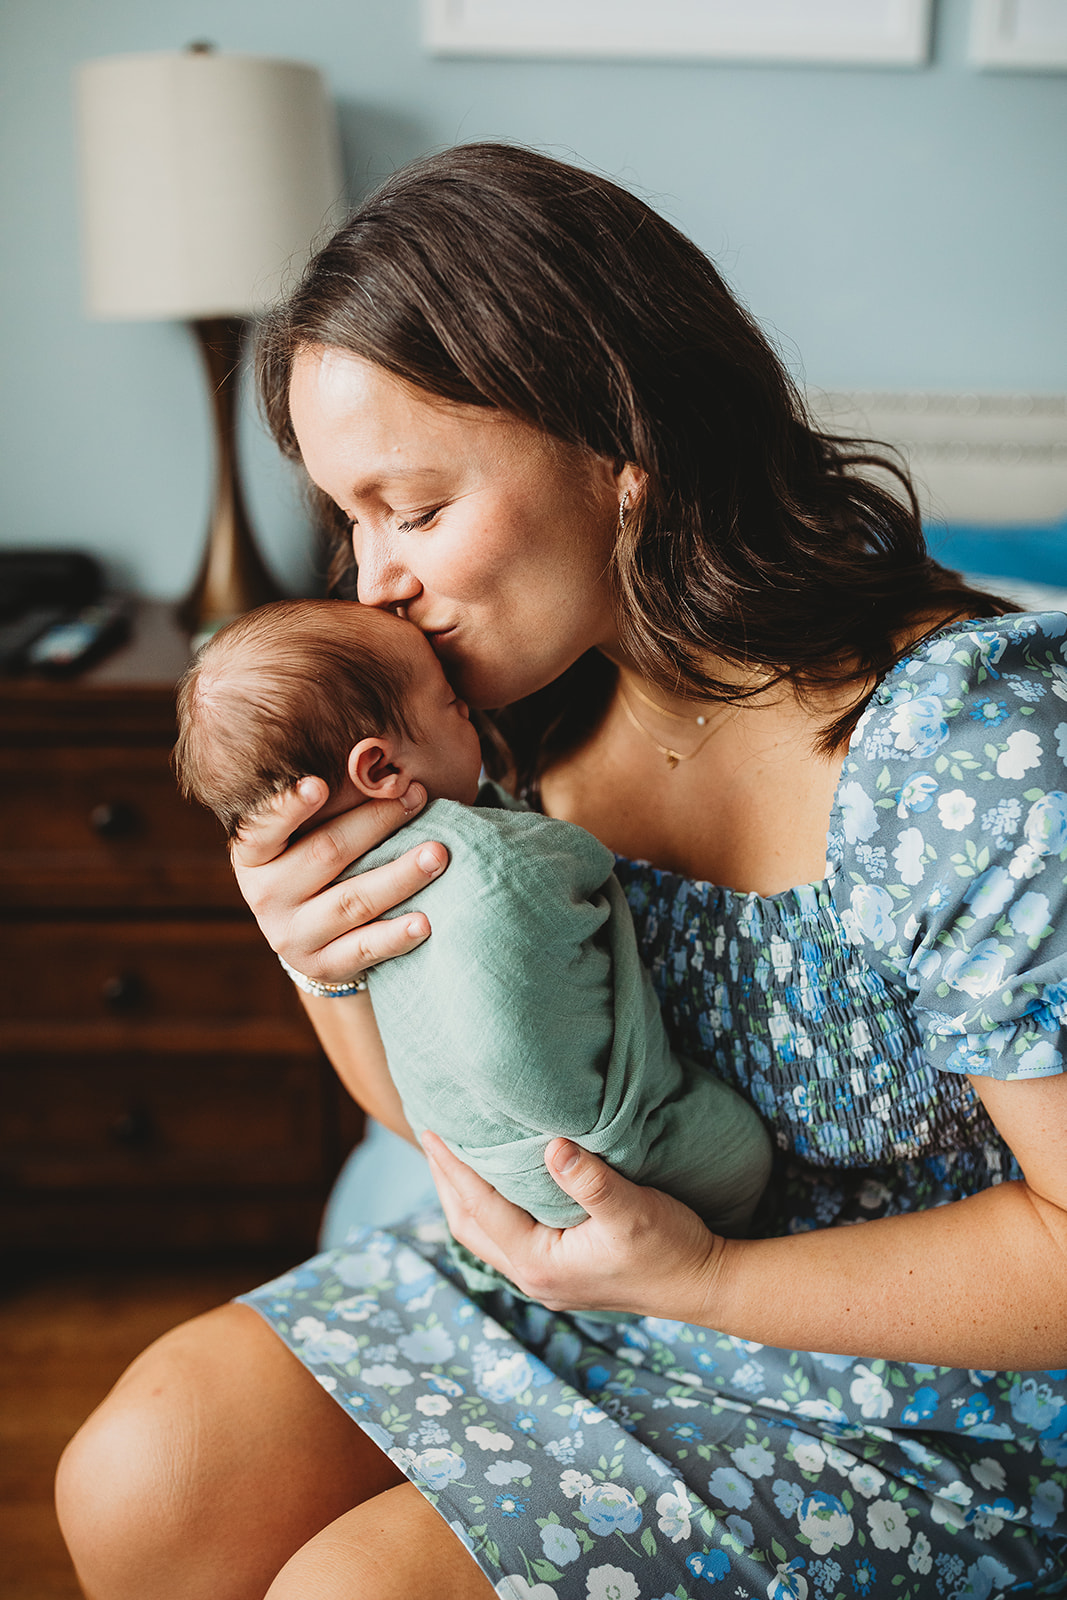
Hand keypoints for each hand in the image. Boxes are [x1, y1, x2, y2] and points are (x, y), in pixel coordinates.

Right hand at [230, 777, 448, 983]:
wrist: (306, 934)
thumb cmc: (311, 861)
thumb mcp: (300, 834)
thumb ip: (325, 805)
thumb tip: (379, 763)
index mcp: (254, 855)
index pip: (264, 828)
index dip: (289, 807)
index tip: (318, 784)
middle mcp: (266, 895)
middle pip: (326, 853)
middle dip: (376, 822)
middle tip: (417, 795)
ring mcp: (292, 935)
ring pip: (352, 901)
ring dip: (399, 875)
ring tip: (438, 854)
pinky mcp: (323, 965)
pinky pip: (364, 948)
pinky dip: (396, 935)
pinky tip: (425, 922)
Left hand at [422, 1131, 724, 1319]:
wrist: (706, 1286)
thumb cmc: (673, 1249)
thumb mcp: (635, 1210)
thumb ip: (591, 1180)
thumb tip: (552, 1145)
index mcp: (539, 1263)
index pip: (480, 1208)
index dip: (453, 1167)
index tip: (431, 1131)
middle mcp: (534, 1277)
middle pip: (469, 1228)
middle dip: (446, 1183)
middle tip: (431, 1138)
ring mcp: (546, 1279)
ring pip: (485, 1237)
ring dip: (465, 1198)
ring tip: (454, 1159)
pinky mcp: (562, 1273)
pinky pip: (508, 1238)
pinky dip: (491, 1210)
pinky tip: (501, 1187)